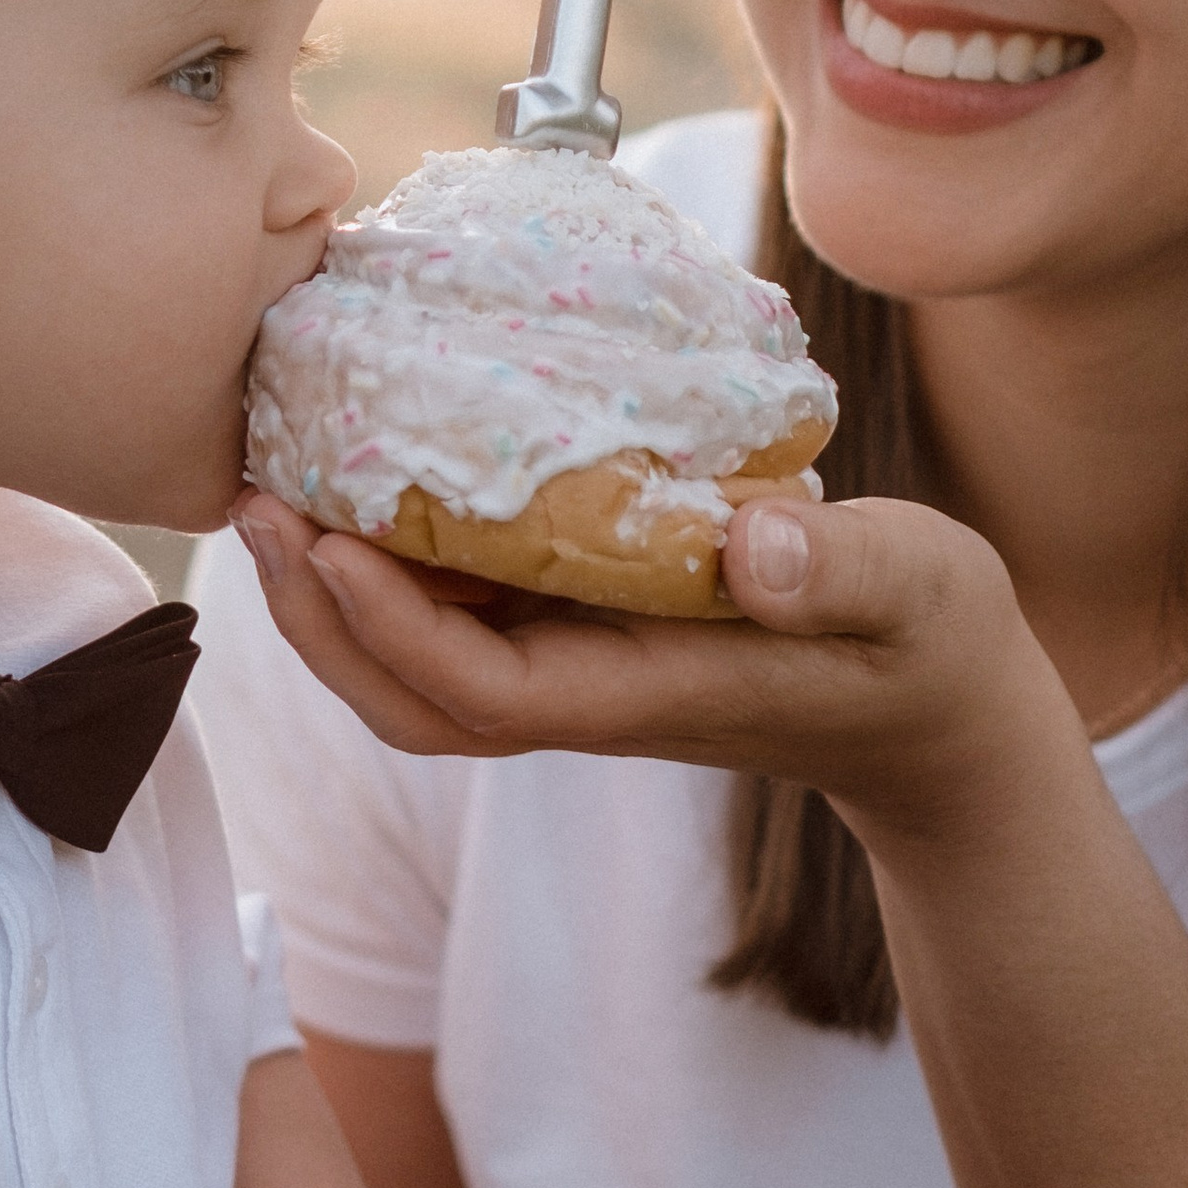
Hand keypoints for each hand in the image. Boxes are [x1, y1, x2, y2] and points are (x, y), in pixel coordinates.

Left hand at [231, 483, 1075, 852]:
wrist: (933, 711)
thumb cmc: (926, 646)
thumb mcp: (916, 593)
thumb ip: (844, 572)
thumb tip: (751, 544)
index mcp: (648, 695)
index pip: (481, 691)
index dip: (391, 628)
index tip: (328, 540)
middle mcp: (589, 694)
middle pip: (413, 698)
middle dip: (319, 620)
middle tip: (254, 503)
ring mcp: (579, 670)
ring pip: (417, 668)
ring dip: (334, 597)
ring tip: (275, 487)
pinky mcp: (582, 635)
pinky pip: (457, 617)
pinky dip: (391, 564)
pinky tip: (364, 476)